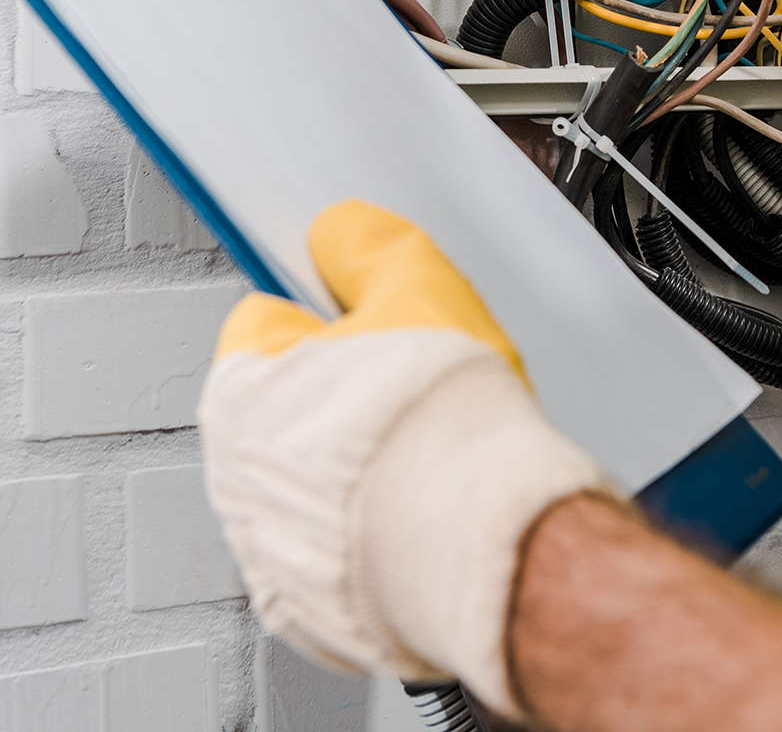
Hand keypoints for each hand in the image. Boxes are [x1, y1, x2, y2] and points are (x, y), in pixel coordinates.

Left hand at [198, 201, 610, 716]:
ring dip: (353, 458)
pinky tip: (414, 502)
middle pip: (288, 397)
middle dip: (341, 385)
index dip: (329, 306)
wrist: (490, 544)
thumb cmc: (444, 427)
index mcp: (242, 388)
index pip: (267, 314)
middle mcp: (234, 473)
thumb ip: (365, 244)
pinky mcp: (305, 605)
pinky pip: (330, 541)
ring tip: (421, 443)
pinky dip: (364, 524)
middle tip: (405, 379)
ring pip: (309, 474)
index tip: (357, 309)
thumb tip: (339, 234)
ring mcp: (265, 546)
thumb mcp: (417, 285)